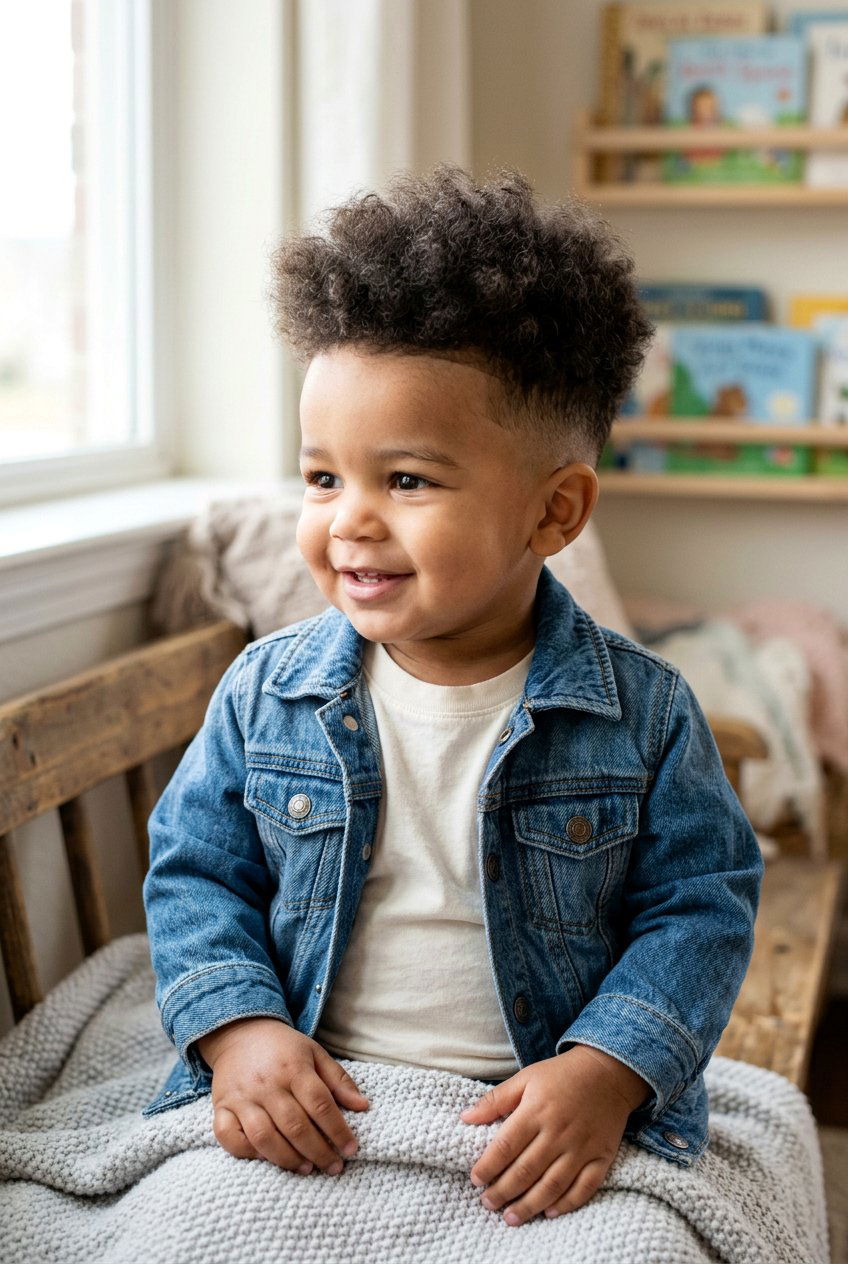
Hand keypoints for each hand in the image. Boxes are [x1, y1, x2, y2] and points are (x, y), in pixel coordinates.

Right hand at [196, 1017, 368, 1173]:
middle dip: (318, 1151)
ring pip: (264, 1137)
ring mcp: (241, 1097)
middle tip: (334, 1167)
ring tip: (306, 1168)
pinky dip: (247, 1153)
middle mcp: (267, 1084)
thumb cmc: (283, 1048)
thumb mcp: (315, 1053)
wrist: (240, 1032)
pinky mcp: (221, 1107)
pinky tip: (267, 1159)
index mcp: (294, 1068)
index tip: (352, 1149)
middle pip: (294, 1126)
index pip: (320, 1104)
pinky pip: (228, 1137)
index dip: (338, 1130)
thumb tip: (363, 1106)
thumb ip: (339, 1081)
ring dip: (287, 1158)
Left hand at [460, 1044, 649, 1225]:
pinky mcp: (602, 1157)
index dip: (488, 1166)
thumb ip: (495, 1100)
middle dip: (503, 1191)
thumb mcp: (525, 1078)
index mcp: (536, 1111)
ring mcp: (581, 1147)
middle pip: (526, 1170)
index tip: (475, 1180)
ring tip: (511, 1217)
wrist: (608, 1072)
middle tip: (487, 1203)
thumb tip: (465, 1118)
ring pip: (552, 1184)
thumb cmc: (561, 1075)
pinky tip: (549, 1212)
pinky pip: (584, 1187)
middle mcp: (558, 1132)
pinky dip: (567, 1203)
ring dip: (530, 1204)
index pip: (506, 1146)